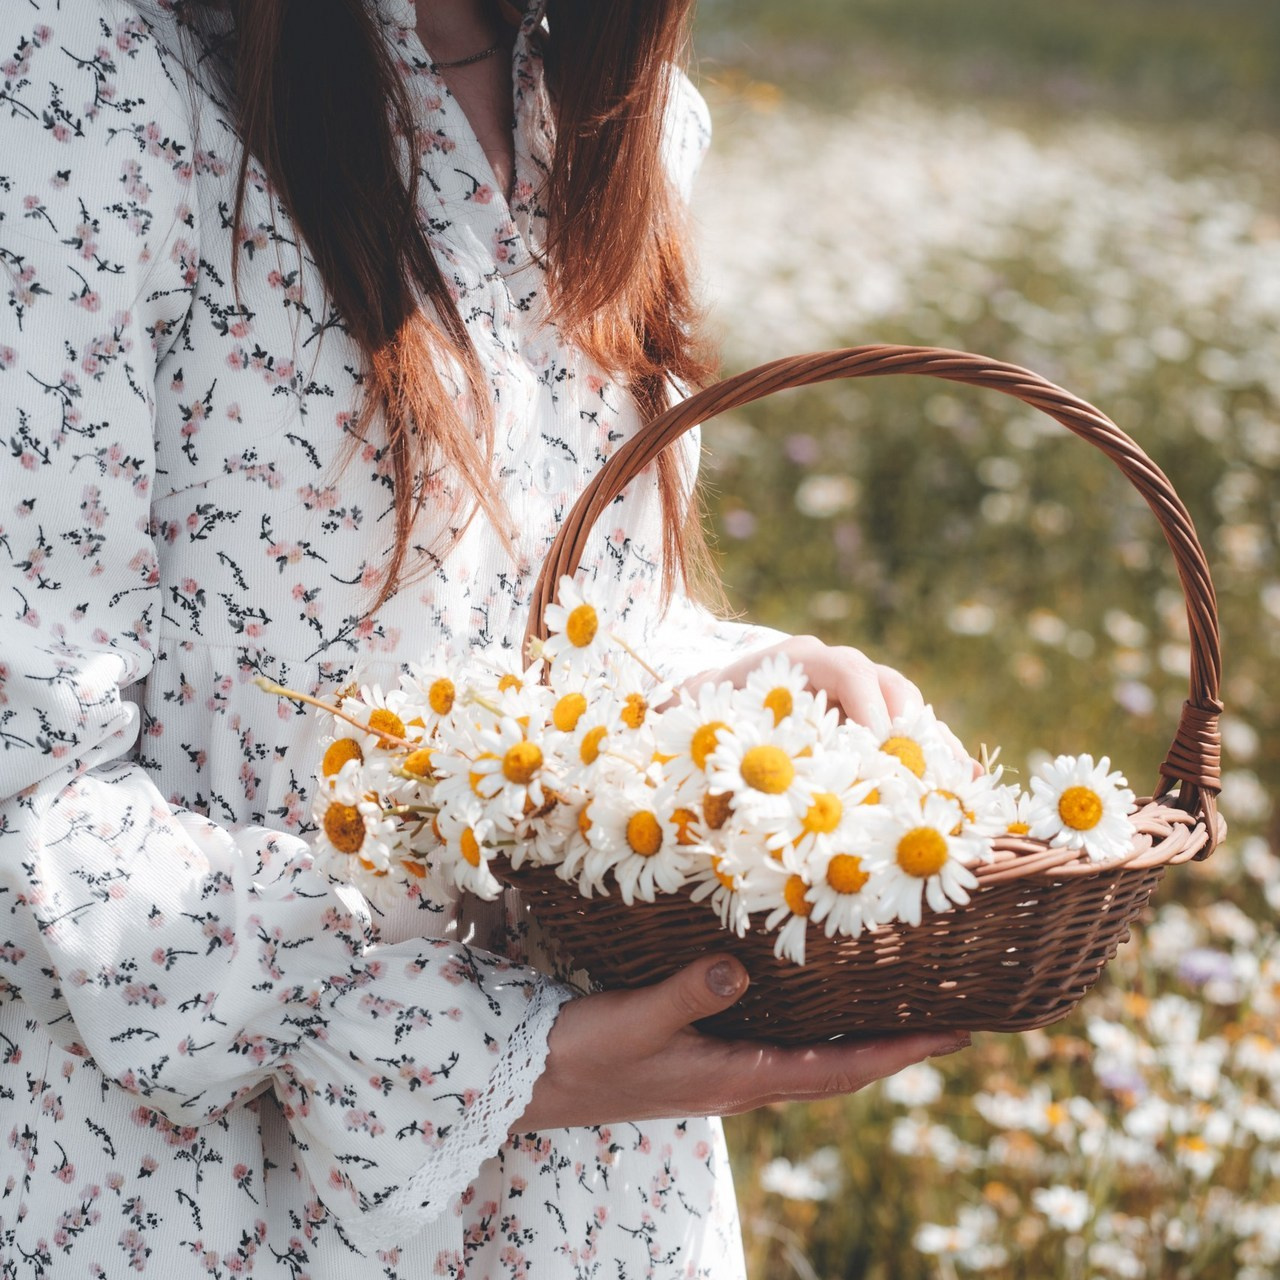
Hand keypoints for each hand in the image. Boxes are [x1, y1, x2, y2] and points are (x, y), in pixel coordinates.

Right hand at [512, 954, 969, 1131]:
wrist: (537, 1086)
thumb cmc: (586, 1055)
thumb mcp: (637, 1019)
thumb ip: (689, 993)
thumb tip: (742, 966)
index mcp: (739, 1077)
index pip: (839, 1069)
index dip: (900, 1054)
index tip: (955, 1038)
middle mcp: (742, 1082)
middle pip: (838, 1073)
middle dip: (895, 1053)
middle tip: (947, 1027)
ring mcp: (723, 1076)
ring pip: (811, 1065)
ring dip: (859, 1047)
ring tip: (897, 1018)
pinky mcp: (702, 1063)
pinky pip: (779, 1053)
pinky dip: (814, 1038)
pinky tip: (810, 1011)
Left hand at [678, 634, 970, 764]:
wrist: (710, 701)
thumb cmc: (710, 715)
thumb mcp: (716, 723)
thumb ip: (739, 740)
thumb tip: (759, 777)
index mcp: (799, 660)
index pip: (847, 670)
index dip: (868, 708)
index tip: (878, 749)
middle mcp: (837, 669)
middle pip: (891, 687)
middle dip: (911, 732)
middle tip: (923, 776)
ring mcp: (859, 692)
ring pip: (909, 711)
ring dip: (933, 748)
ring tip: (959, 785)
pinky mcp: (870, 718)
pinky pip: (910, 734)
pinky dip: (934, 757)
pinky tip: (965, 784)